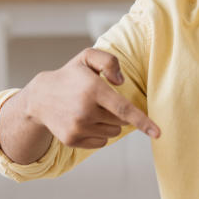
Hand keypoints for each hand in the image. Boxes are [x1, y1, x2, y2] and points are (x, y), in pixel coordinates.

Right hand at [20, 48, 159, 149]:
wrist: (40, 98)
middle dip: (118, 112)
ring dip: (108, 122)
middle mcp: (85, 111)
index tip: (158, 133)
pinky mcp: (72, 140)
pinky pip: (101, 142)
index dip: (143, 121)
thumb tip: (121, 82)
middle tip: (99, 101)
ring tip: (90, 109)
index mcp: (93, 89)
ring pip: (113, 132)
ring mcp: (78, 127)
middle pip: (121, 120)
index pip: (123, 108)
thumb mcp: (87, 57)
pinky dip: (98, 133)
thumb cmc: (71, 75)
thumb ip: (109, 61)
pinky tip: (83, 121)